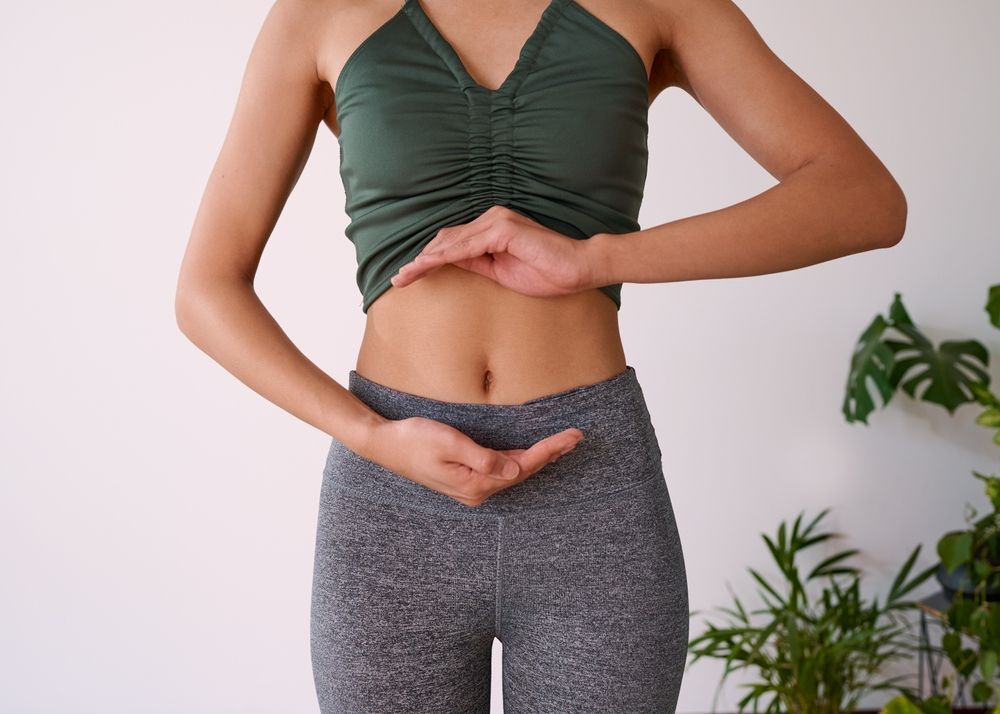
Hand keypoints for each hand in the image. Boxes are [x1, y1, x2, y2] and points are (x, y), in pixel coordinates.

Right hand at [362, 415, 583, 507]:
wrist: (385, 445)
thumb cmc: (414, 439)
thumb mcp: (449, 443)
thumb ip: (483, 458)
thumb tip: (514, 471)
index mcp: (475, 484)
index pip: (522, 466)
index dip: (549, 450)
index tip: (570, 437)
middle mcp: (477, 491)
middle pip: (523, 471)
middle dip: (551, 454)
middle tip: (577, 437)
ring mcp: (472, 487)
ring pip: (514, 472)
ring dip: (539, 457)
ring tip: (563, 443)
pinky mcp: (467, 478)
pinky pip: (501, 470)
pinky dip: (521, 460)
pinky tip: (533, 453)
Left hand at [389, 205, 598, 298]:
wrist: (578, 269)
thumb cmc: (547, 272)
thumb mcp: (502, 272)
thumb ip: (477, 264)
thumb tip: (450, 264)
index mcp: (492, 228)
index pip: (453, 243)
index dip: (429, 259)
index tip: (409, 277)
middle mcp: (492, 219)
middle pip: (446, 239)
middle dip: (420, 260)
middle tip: (398, 279)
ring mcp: (497, 222)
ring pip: (451, 242)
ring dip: (425, 260)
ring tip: (405, 276)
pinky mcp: (503, 230)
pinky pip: (466, 246)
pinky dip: (444, 258)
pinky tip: (427, 267)